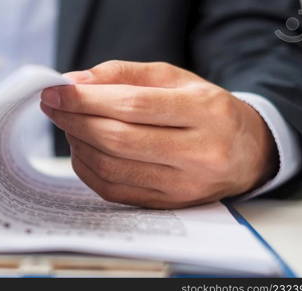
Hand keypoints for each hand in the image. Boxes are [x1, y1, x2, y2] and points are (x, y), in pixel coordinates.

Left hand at [40, 61, 277, 208]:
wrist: (248, 152)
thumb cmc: (205, 109)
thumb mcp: (174, 79)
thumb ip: (124, 75)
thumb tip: (75, 82)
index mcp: (205, 112)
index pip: (133, 105)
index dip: (86, 99)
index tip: (55, 92)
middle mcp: (199, 153)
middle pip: (118, 139)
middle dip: (75, 120)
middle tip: (54, 107)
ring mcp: (185, 185)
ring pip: (112, 167)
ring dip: (78, 144)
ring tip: (69, 124)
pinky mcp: (169, 205)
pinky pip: (114, 190)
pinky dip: (88, 168)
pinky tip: (82, 149)